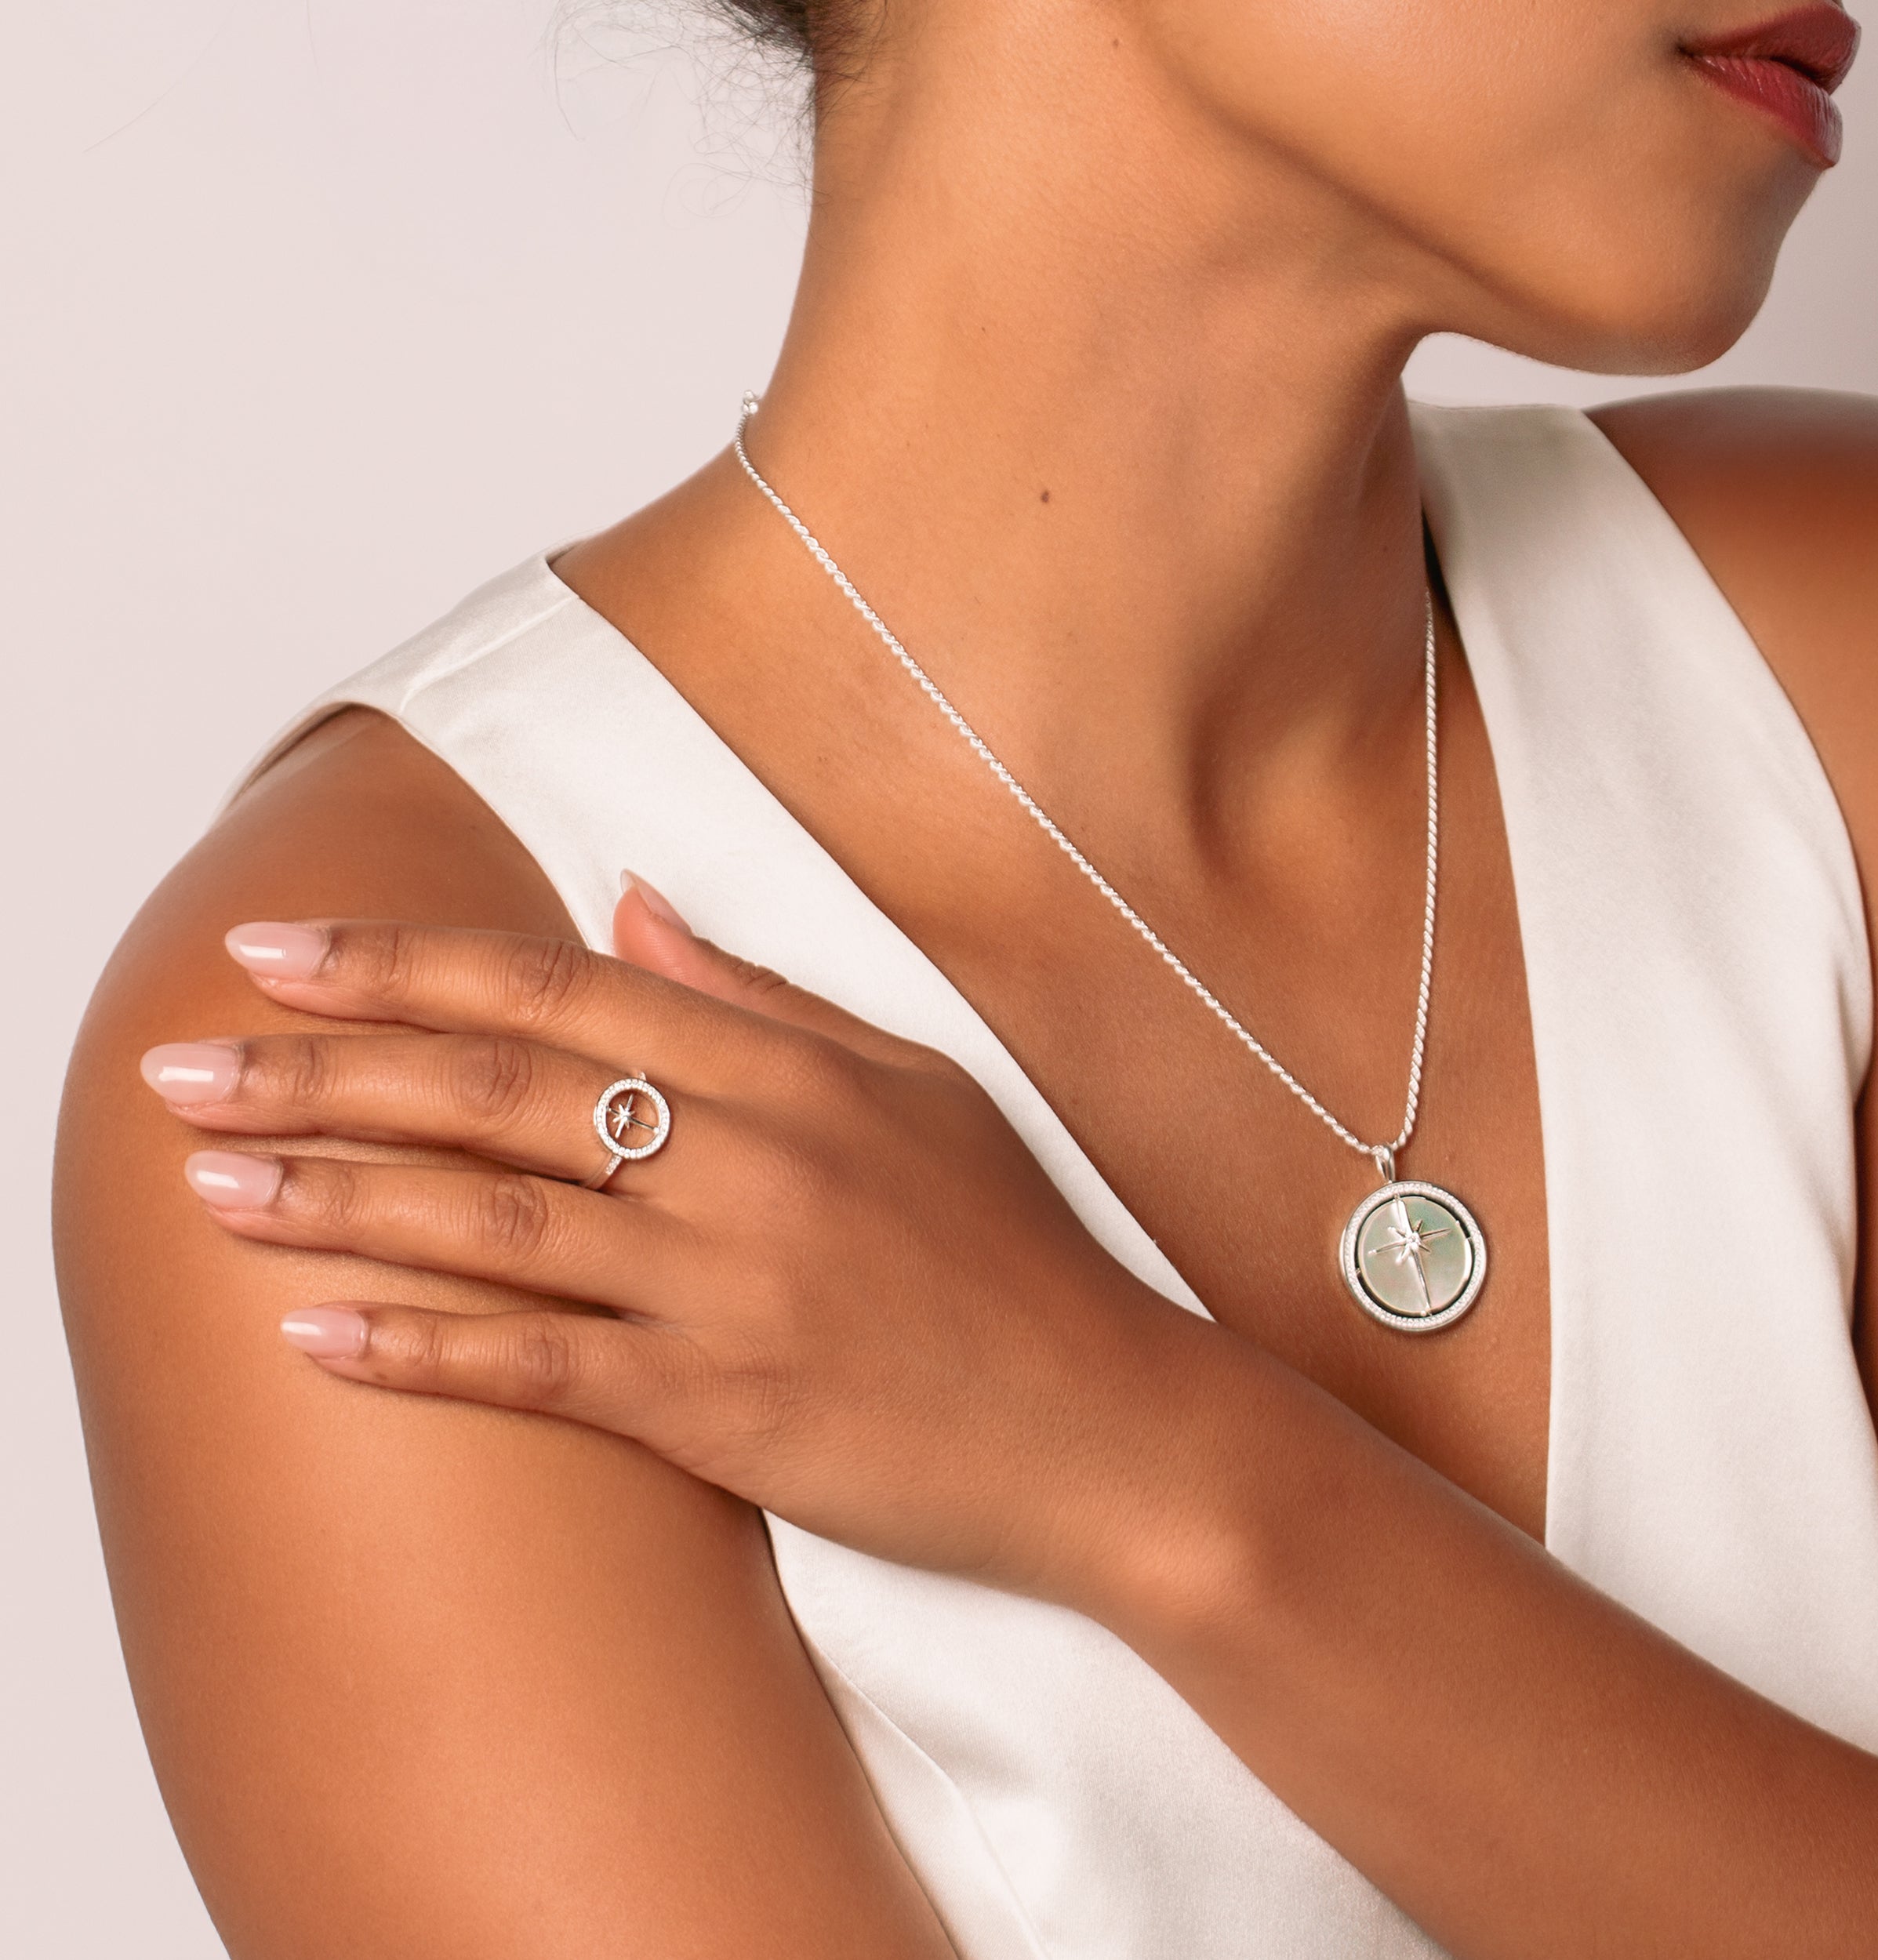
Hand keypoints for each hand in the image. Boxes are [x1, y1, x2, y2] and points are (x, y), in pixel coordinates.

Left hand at [139, 885, 1213, 1608]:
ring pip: (498, 1220)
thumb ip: (764, 1000)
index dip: (405, 961)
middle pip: (498, 1089)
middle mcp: (751, 1160)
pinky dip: (423, 1349)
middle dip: (324, 1070)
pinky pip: (546, 1369)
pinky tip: (314, 1333)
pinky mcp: (726, 1410)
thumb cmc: (1013, 1250)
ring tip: (204, 1187)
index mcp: (790, 1069)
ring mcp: (734, 1285)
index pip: (558, 987)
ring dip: (339, 1198)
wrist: (1108, 1426)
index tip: (282, 950)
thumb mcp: (913, 1085)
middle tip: (181, 1061)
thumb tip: (633, 909)